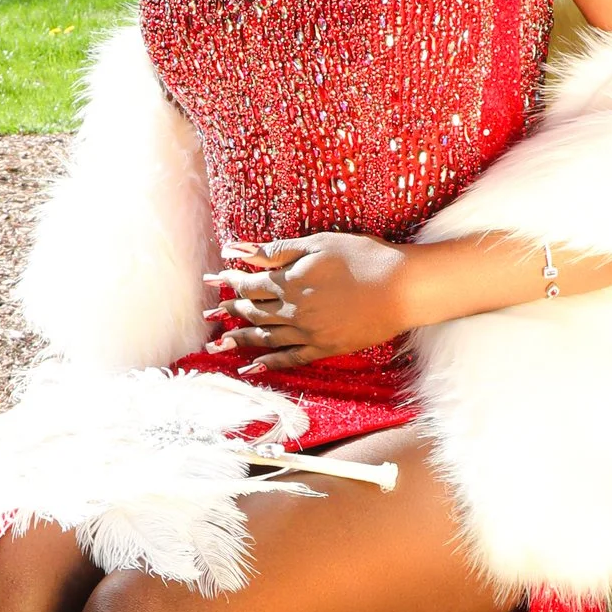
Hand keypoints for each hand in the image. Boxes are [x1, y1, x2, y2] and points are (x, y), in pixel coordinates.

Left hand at [204, 234, 413, 372]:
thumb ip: (277, 250)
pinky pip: (290, 358)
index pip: (250, 283)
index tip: (214, 280)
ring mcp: (308, 333)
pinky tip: (253, 367)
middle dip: (228, 311)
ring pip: (264, 337)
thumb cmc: (364, 258)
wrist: (402, 288)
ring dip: (239, 340)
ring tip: (218, 345)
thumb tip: (238, 249)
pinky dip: (269, 363)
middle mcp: (293, 311)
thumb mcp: (318, 244)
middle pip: (252, 312)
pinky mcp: (325, 348)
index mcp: (290, 282)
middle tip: (209, 314)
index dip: (230, 281)